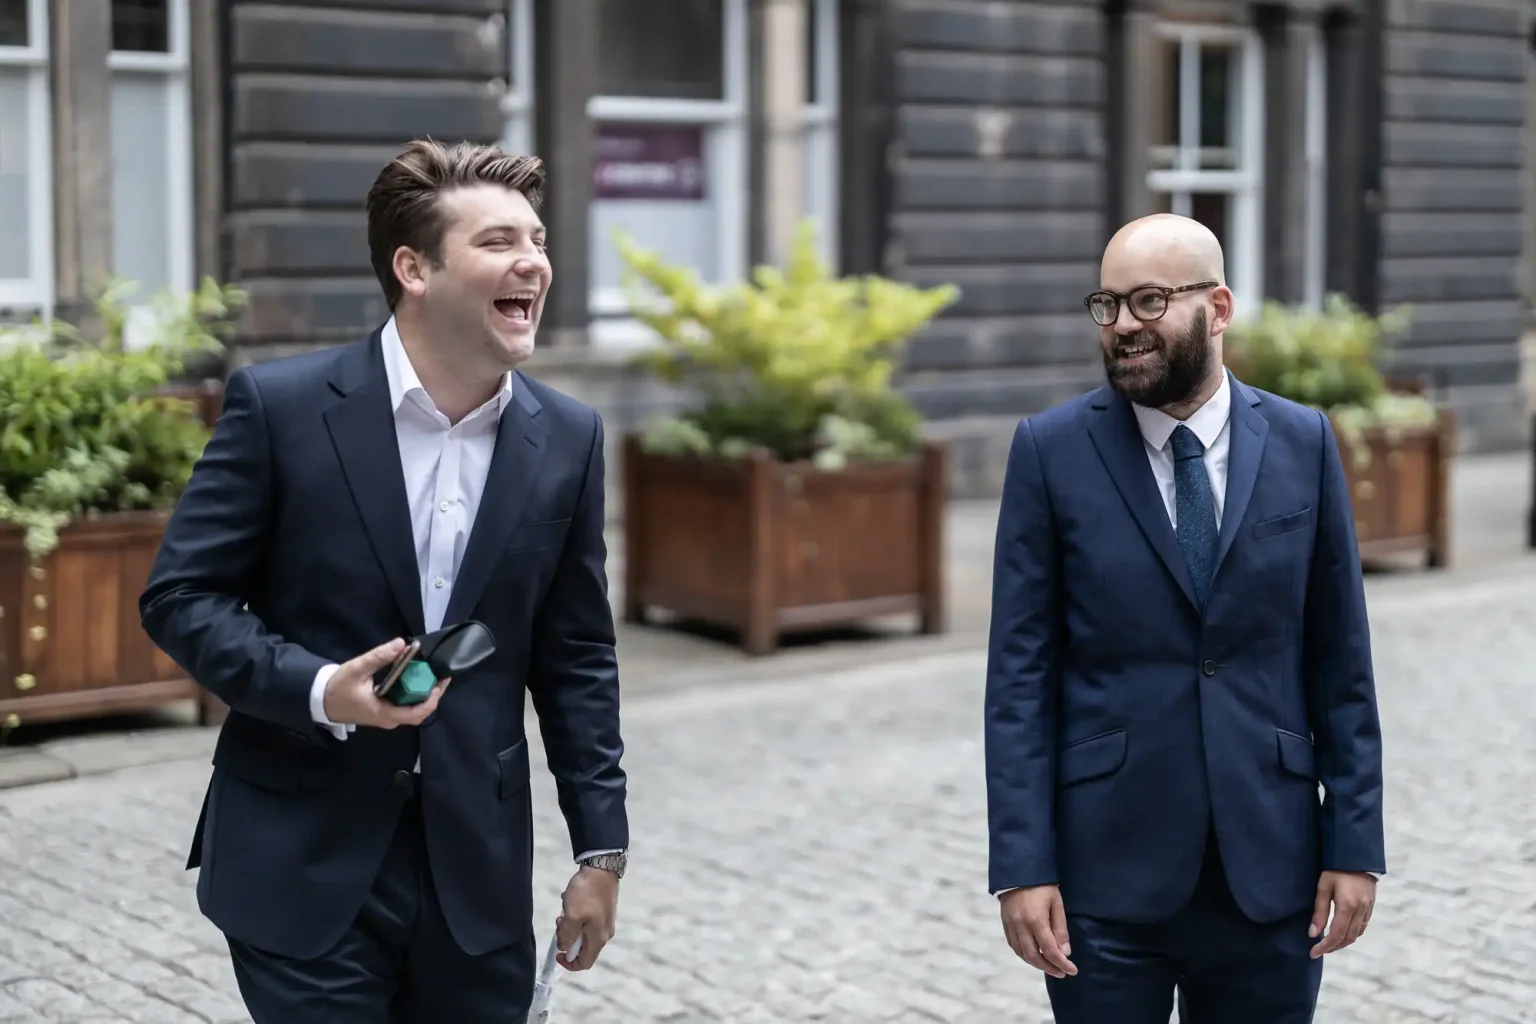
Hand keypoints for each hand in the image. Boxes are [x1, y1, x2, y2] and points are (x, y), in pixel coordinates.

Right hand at [322, 638, 449, 728]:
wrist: (320, 700)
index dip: (432, 699)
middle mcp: (389, 718)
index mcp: (384, 713)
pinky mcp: (384, 711)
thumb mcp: (357, 669)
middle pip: (419, 712)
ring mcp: (386, 716)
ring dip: (424, 693)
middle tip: (441, 675)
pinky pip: (405, 705)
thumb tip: (401, 643)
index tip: (440, 683)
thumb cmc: (338, 687)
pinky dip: (414, 692)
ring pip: (413, 709)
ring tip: (432, 673)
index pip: (416, 714)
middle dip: (433, 694)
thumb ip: (378, 657)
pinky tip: (417, 677)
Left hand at [554, 865, 618, 970]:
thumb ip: (566, 937)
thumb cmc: (587, 893)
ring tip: (564, 911)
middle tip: (559, 923)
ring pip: (583, 933)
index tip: (557, 953)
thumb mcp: (572, 916)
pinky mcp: (603, 911)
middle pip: (583, 948)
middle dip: (567, 939)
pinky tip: (571, 902)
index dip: (569, 963)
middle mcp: (605, 933)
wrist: (602, 868)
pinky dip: (576, 917)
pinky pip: (587, 921)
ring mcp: (605, 921)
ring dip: (570, 926)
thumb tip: (564, 949)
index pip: (585, 963)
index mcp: (598, 938)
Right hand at [1000, 885, 1076, 977]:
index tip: (1072, 970)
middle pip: (1034, 957)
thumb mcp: (1057, 903)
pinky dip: (1024, 954)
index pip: (1050, 950)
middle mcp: (1021, 926)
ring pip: (1022, 953)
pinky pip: (1014, 945)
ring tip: (1049, 966)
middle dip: (1049, 968)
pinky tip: (1033, 955)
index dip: (1062, 963)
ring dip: (1036, 963)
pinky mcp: (1005, 923)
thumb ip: (1060, 929)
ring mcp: (1010, 925)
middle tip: (1061, 972)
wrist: (1018, 871)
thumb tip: (1065, 952)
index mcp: (1036, 920)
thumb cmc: (1042, 886)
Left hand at [1309, 870, 1375, 957]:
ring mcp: (1368, 909)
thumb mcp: (1323, 886)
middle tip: (1319, 950)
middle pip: (1348, 938)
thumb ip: (1319, 911)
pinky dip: (1352, 934)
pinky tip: (1342, 933)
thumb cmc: (1336, 869)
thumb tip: (1313, 933)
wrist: (1357, 856)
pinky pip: (1362, 926)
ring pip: (1356, 934)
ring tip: (1328, 944)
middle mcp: (1360, 911)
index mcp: (1347, 906)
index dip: (1324, 947)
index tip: (1312, 953)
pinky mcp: (1371, 906)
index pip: (1336, 934)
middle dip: (1333, 947)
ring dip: (1343, 943)